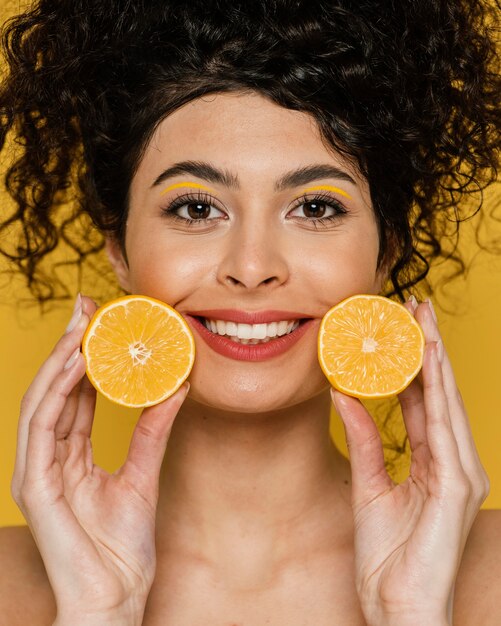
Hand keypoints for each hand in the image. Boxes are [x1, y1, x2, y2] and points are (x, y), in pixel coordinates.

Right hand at [11, 295, 188, 624]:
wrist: (116, 598)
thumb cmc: (124, 548)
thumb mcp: (144, 474)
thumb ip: (154, 430)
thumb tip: (176, 385)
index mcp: (70, 457)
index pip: (75, 396)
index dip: (87, 358)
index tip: (104, 324)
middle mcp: (48, 459)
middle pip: (55, 391)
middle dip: (69, 347)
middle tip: (87, 308)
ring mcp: (36, 472)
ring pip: (42, 402)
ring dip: (60, 360)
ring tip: (81, 325)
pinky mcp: (33, 487)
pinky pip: (41, 428)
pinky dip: (55, 392)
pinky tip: (73, 364)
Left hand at [332, 299, 489, 625]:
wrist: (398, 607)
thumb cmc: (387, 556)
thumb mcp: (368, 486)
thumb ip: (362, 438)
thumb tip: (343, 394)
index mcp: (432, 462)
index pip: (423, 400)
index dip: (413, 362)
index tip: (400, 328)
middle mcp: (453, 461)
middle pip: (438, 392)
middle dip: (427, 348)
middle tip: (414, 307)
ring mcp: (460, 473)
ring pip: (446, 402)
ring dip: (435, 359)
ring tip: (422, 320)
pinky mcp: (458, 488)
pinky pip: (445, 430)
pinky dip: (438, 393)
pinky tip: (429, 363)